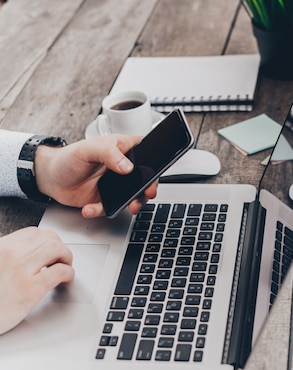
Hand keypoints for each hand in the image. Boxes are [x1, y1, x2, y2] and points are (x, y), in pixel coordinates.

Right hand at [0, 227, 73, 334]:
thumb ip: (7, 256)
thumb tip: (28, 252)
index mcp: (0, 248)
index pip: (32, 233)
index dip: (47, 240)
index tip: (51, 250)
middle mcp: (9, 254)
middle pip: (48, 238)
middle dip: (60, 248)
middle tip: (61, 260)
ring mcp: (20, 271)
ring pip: (57, 249)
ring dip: (66, 257)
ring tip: (64, 267)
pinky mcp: (30, 289)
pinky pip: (60, 271)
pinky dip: (69, 273)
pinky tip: (65, 280)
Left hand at [34, 135, 157, 217]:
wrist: (49, 178)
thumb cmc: (68, 157)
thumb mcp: (88, 148)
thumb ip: (109, 154)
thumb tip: (127, 166)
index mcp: (122, 150)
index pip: (146, 153)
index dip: (155, 162)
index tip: (154, 172)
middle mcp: (123, 168)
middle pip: (145, 178)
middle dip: (149, 188)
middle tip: (148, 193)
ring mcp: (117, 186)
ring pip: (134, 196)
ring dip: (134, 203)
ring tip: (129, 206)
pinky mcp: (107, 200)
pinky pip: (111, 208)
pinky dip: (102, 211)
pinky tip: (91, 208)